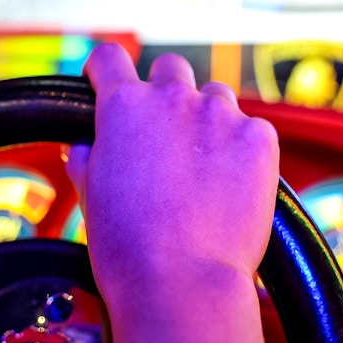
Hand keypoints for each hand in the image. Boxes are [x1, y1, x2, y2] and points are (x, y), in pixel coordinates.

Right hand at [66, 43, 278, 342]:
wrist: (181, 284)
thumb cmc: (128, 248)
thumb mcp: (90, 195)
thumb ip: (87, 157)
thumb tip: (83, 146)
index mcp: (123, 106)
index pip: (109, 58)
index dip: (106, 69)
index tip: (110, 81)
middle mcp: (172, 99)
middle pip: (170, 68)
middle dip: (165, 91)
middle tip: (165, 133)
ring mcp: (220, 115)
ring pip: (215, 96)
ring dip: (207, 119)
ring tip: (203, 165)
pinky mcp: (258, 138)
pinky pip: (251, 128)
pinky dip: (242, 148)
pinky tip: (232, 184)